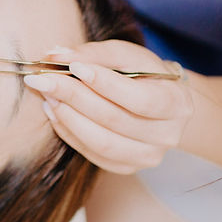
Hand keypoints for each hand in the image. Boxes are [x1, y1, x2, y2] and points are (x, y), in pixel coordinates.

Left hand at [23, 40, 192, 173]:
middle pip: (115, 120)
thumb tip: (54, 54)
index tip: (73, 65)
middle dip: (75, 97)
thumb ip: (94, 54)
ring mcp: (148, 156)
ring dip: (68, 117)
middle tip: (45, 79)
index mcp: (176, 103)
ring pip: (101, 142)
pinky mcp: (127, 167)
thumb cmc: (144, 74)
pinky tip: (55, 112)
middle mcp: (167, 135)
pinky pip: (93, 155)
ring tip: (48, 95)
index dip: (105, 83)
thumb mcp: (127, 55)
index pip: (139, 98)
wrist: (161, 103)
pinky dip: (69, 133)